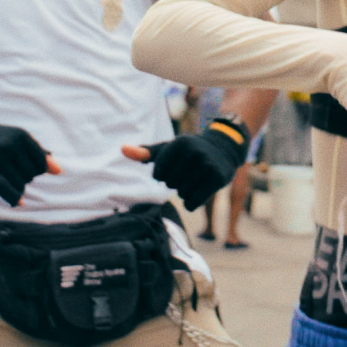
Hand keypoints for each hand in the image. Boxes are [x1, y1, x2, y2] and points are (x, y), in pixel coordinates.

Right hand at [0, 116, 58, 205]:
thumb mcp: (16, 139)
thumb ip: (38, 153)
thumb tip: (58, 170)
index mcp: (21, 136)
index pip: (41, 163)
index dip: (37, 170)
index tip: (24, 168)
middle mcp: (10, 146)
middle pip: (31, 175)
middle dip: (24, 178)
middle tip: (9, 171)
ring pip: (20, 184)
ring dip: (16, 187)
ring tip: (4, 178)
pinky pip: (7, 190)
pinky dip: (14, 198)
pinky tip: (18, 202)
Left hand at [123, 119, 247, 208]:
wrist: (224, 149)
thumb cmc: (189, 151)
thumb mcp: (169, 149)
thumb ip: (145, 153)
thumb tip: (122, 149)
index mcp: (178, 144)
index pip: (158, 175)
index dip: (165, 175)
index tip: (177, 165)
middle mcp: (193, 152)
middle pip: (170, 185)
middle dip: (177, 183)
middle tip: (189, 172)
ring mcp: (207, 165)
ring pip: (182, 195)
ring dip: (186, 192)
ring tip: (196, 179)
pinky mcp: (218, 178)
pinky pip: (193, 202)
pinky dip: (192, 202)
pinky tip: (199, 191)